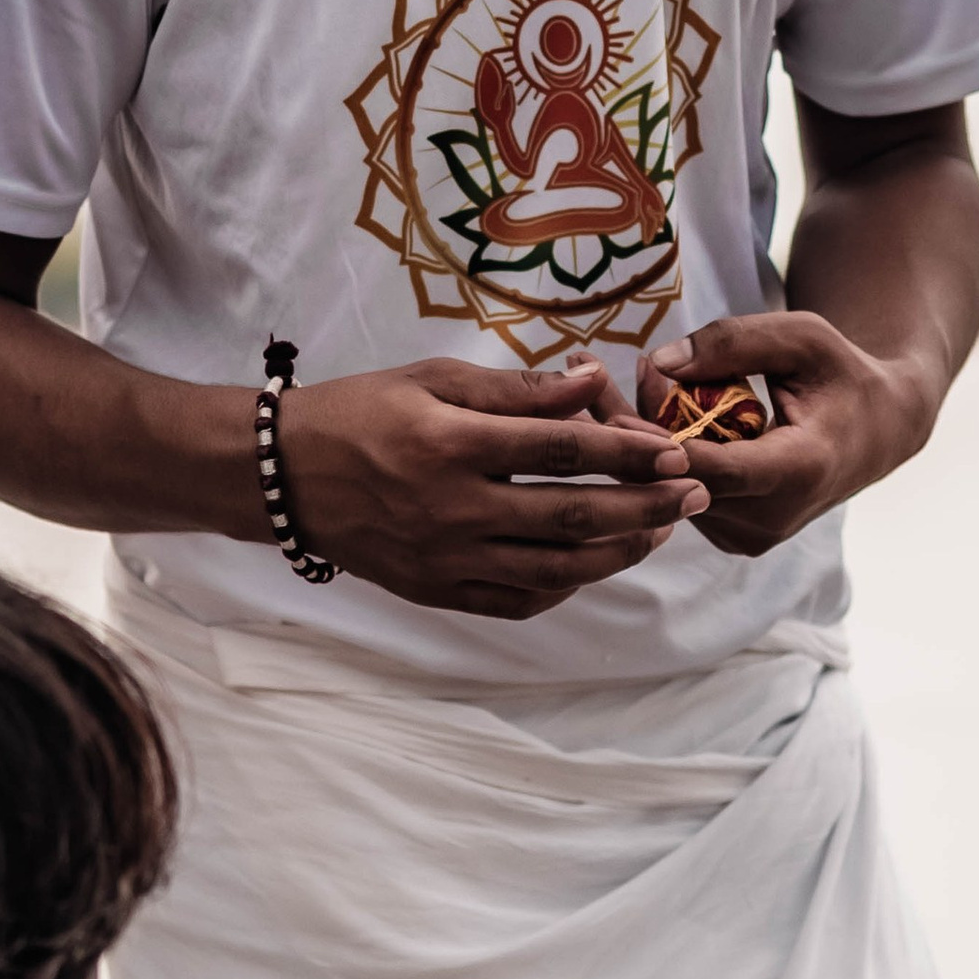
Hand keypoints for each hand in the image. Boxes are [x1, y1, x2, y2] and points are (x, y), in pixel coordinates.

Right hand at [274, 361, 705, 619]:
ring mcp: (446, 558)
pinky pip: (517, 600)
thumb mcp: (431, 379)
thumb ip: (515, 390)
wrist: (283, 476)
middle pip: (573, 515)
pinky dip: (565, 587)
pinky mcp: (437, 590)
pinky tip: (594, 565)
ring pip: (556, 567)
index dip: (627, 452)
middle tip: (696, 494)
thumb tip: (590, 383)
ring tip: (659, 531)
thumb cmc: (359, 413)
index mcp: (452, 443)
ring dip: (620, 552)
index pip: (562, 450)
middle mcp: (453, 507)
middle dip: (647, 507)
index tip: (675, 450)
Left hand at [639, 313, 932, 556]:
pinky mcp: (735, 539)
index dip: (661, 443)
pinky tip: (663, 422)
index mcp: (801, 470)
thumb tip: (660, 361)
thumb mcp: (802, 338)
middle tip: (603, 379)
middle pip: (682, 482)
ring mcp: (752, 536)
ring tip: (645, 390)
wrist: (875, 433)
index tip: (616, 409)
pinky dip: (665, 462)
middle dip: (637, 434)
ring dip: (646, 446)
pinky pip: (680, 499)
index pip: (715, 468)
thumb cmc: (840, 376)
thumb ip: (734, 342)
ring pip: (672, 493)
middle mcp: (774, 518)